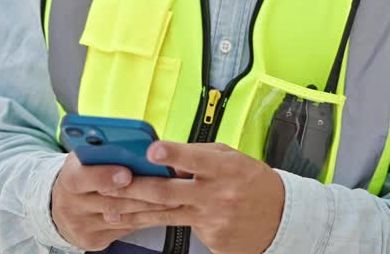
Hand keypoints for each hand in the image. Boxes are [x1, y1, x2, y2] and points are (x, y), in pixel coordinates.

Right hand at [50, 152, 181, 250]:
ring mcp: (81, 226)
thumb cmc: (84, 173)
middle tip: (168, 185)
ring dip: (151, 207)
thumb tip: (141, 146)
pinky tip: (163, 211)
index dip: (104, 176)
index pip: (81, 179)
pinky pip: (126, 229)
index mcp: (68, 178)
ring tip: (175, 196)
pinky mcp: (93, 240)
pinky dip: (147, 219)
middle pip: (110, 202)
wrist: (64, 206)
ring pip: (123, 217)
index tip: (126, 174)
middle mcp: (70, 205)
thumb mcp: (88, 156)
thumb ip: (107, 151)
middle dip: (142, 193)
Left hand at [103, 142, 285, 253]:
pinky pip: (181, 229)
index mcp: (225, 168)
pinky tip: (143, 220)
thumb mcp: (233, 158)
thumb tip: (167, 156)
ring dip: (135, 212)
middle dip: (136, 188)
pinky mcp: (211, 239)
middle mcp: (217, 195)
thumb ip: (200, 156)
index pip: (196, 159)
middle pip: (169, 192)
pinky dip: (163, 223)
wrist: (280, 218)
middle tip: (110, 185)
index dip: (174, 154)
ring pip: (165, 215)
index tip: (153, 150)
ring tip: (111, 210)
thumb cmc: (253, 182)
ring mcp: (213, 220)